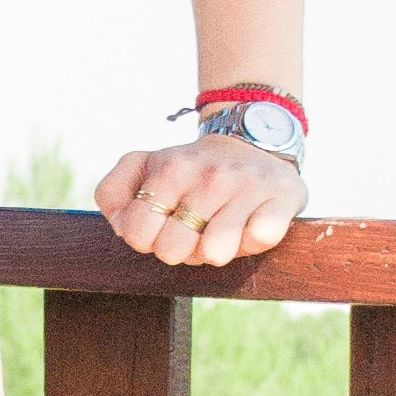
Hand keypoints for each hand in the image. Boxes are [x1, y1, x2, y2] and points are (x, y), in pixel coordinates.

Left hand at [93, 135, 303, 268]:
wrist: (254, 143)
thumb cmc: (191, 172)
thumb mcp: (143, 167)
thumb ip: (114, 194)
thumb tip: (124, 227)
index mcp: (169, 167)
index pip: (137, 233)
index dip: (147, 241)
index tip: (163, 226)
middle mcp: (208, 174)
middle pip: (173, 250)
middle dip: (181, 251)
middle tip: (195, 231)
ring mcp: (246, 185)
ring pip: (215, 252)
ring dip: (216, 251)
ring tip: (220, 231)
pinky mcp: (282, 196)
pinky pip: (259, 239)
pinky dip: (253, 242)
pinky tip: (251, 224)